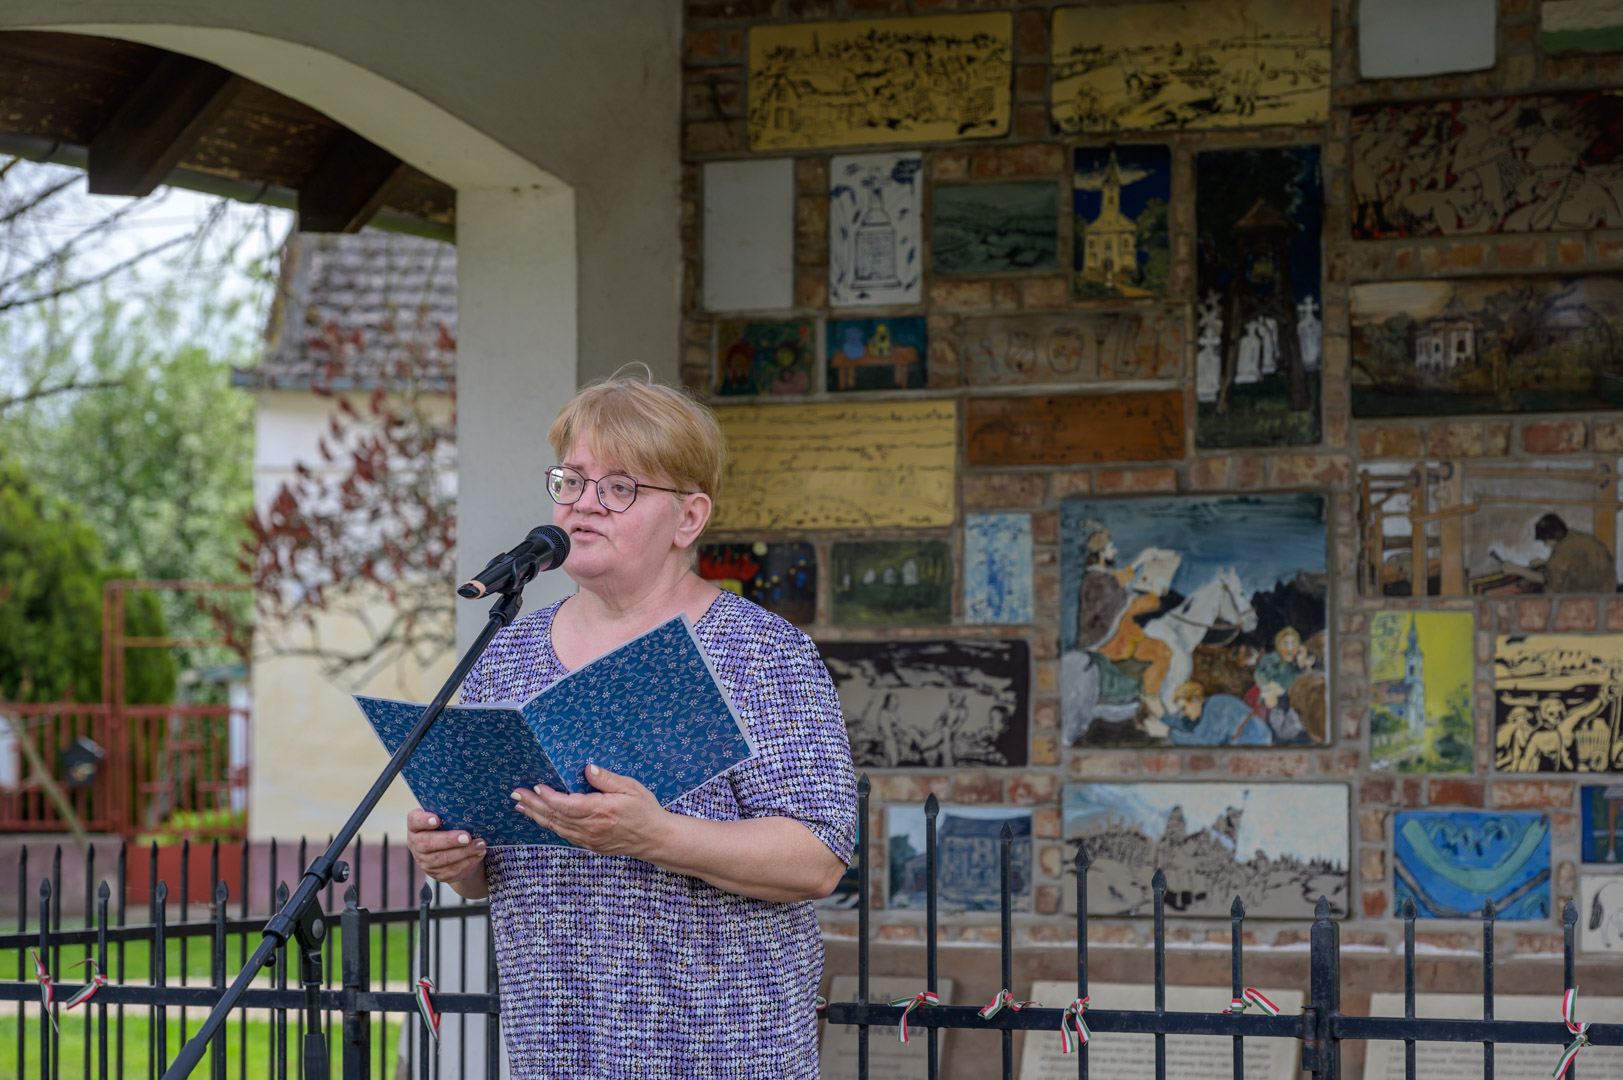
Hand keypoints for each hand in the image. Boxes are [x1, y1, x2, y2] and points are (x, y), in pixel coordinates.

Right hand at [405, 808, 486, 885]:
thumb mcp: (445, 819)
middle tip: (467, 837)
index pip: (414, 821)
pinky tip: (479, 854)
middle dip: (449, 840)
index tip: (437, 819)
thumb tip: (467, 809)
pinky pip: (452, 869)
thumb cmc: (447, 827)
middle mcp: (416, 844)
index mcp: (415, 827)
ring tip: (480, 844)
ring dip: (464, 852)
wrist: (449, 851)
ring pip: (442, 858)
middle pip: (428, 843)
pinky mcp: (437, 874)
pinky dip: (468, 861)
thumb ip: (449, 814)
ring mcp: (425, 861)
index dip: (424, 820)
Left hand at [511, 764, 670, 857]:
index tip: (535, 786)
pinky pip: (564, 834)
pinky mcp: (589, 845)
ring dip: (536, 816)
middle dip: (533, 805)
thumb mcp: (631, 788)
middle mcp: (591, 828)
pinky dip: (549, 825)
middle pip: (555, 816)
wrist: (655, 839)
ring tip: (520, 805)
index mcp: (600, 811)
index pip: (566, 804)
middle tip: (515, 794)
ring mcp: (588, 839)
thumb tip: (587, 768)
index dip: (547, 796)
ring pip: (556, 827)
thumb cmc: (645, 810)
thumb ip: (607, 778)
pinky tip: (541, 818)